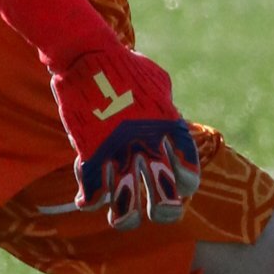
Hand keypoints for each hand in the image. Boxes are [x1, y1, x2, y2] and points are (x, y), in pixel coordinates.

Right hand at [45, 44, 200, 230]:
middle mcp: (146, 150)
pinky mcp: (89, 154)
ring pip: (125, 209)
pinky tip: (85, 200)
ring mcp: (117, 155)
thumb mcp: (159, 83)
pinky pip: (91, 192)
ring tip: (121, 218)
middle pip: (164, 203)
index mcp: (169, 133)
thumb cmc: (126, 64)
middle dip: (164, 213)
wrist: (88, 54)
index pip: (188, 176)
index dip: (185, 186)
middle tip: (157, 209)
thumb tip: (168, 122)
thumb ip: (167, 111)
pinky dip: (88, 200)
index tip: (176, 182)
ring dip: (124, 219)